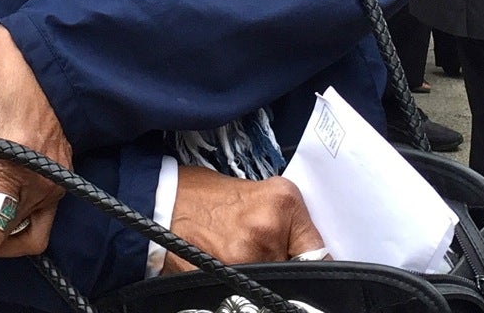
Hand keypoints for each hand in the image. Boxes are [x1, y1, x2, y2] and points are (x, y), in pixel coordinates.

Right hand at [165, 168, 324, 271]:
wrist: (166, 200)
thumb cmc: (209, 196)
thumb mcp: (261, 195)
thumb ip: (290, 224)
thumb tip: (312, 256)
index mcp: (283, 201)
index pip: (317, 251)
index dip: (314, 264)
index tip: (312, 270)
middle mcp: (267, 227)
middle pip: (294, 269)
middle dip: (282, 265)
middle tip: (260, 252)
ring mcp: (246, 254)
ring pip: (272, 281)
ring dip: (262, 274)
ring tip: (238, 253)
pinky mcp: (225, 274)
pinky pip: (247, 288)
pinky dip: (243, 282)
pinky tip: (226, 263)